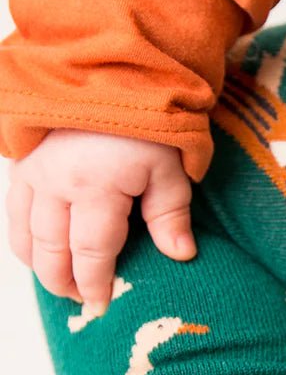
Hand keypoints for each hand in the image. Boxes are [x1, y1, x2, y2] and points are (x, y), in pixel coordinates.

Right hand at [5, 129, 194, 312]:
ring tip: (59, 283)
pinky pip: (12, 209)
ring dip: (39, 264)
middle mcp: (54, 183)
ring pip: (24, 233)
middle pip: (50, 250)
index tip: (102, 306)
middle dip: (63, 282)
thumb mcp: (171, 165)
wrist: (107, 67)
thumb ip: (171, 213)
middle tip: (80, 302)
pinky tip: (37, 250)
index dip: (94, 284)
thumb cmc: (148, 118)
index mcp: (95, 187)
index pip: (90, 252)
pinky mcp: (20, 160)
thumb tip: (180, 256)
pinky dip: (22, 237)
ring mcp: (31, 171)